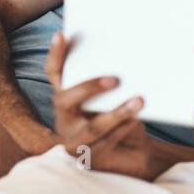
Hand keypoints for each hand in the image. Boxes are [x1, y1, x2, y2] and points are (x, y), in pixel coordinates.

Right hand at [46, 30, 154, 178]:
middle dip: (89, 87)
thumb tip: (130, 56)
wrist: (134, 156)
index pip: (55, 74)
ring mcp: (74, 141)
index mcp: (67, 98)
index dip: (56, 55)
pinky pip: (106, 144)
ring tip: (139, 101)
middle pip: (66, 100)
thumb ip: (114, 82)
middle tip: (115, 79)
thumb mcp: (116, 97)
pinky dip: (122, 130)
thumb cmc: (122, 118)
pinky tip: (136, 120)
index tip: (62, 34)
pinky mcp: (90, 159)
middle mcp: (65, 119)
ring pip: (92, 127)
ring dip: (116, 113)